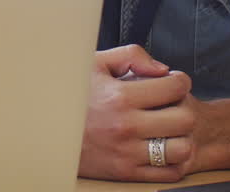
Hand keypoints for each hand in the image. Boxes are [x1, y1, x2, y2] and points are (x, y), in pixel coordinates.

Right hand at [78, 44, 196, 181]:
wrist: (44, 130)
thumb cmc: (71, 95)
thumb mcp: (94, 64)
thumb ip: (131, 55)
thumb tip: (161, 69)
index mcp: (119, 96)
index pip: (175, 87)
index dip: (179, 81)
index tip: (173, 83)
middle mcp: (126, 126)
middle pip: (185, 118)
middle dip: (183, 107)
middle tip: (172, 105)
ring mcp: (127, 152)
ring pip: (182, 148)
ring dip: (181, 136)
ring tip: (169, 128)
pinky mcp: (125, 173)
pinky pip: (169, 172)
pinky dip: (173, 161)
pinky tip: (161, 146)